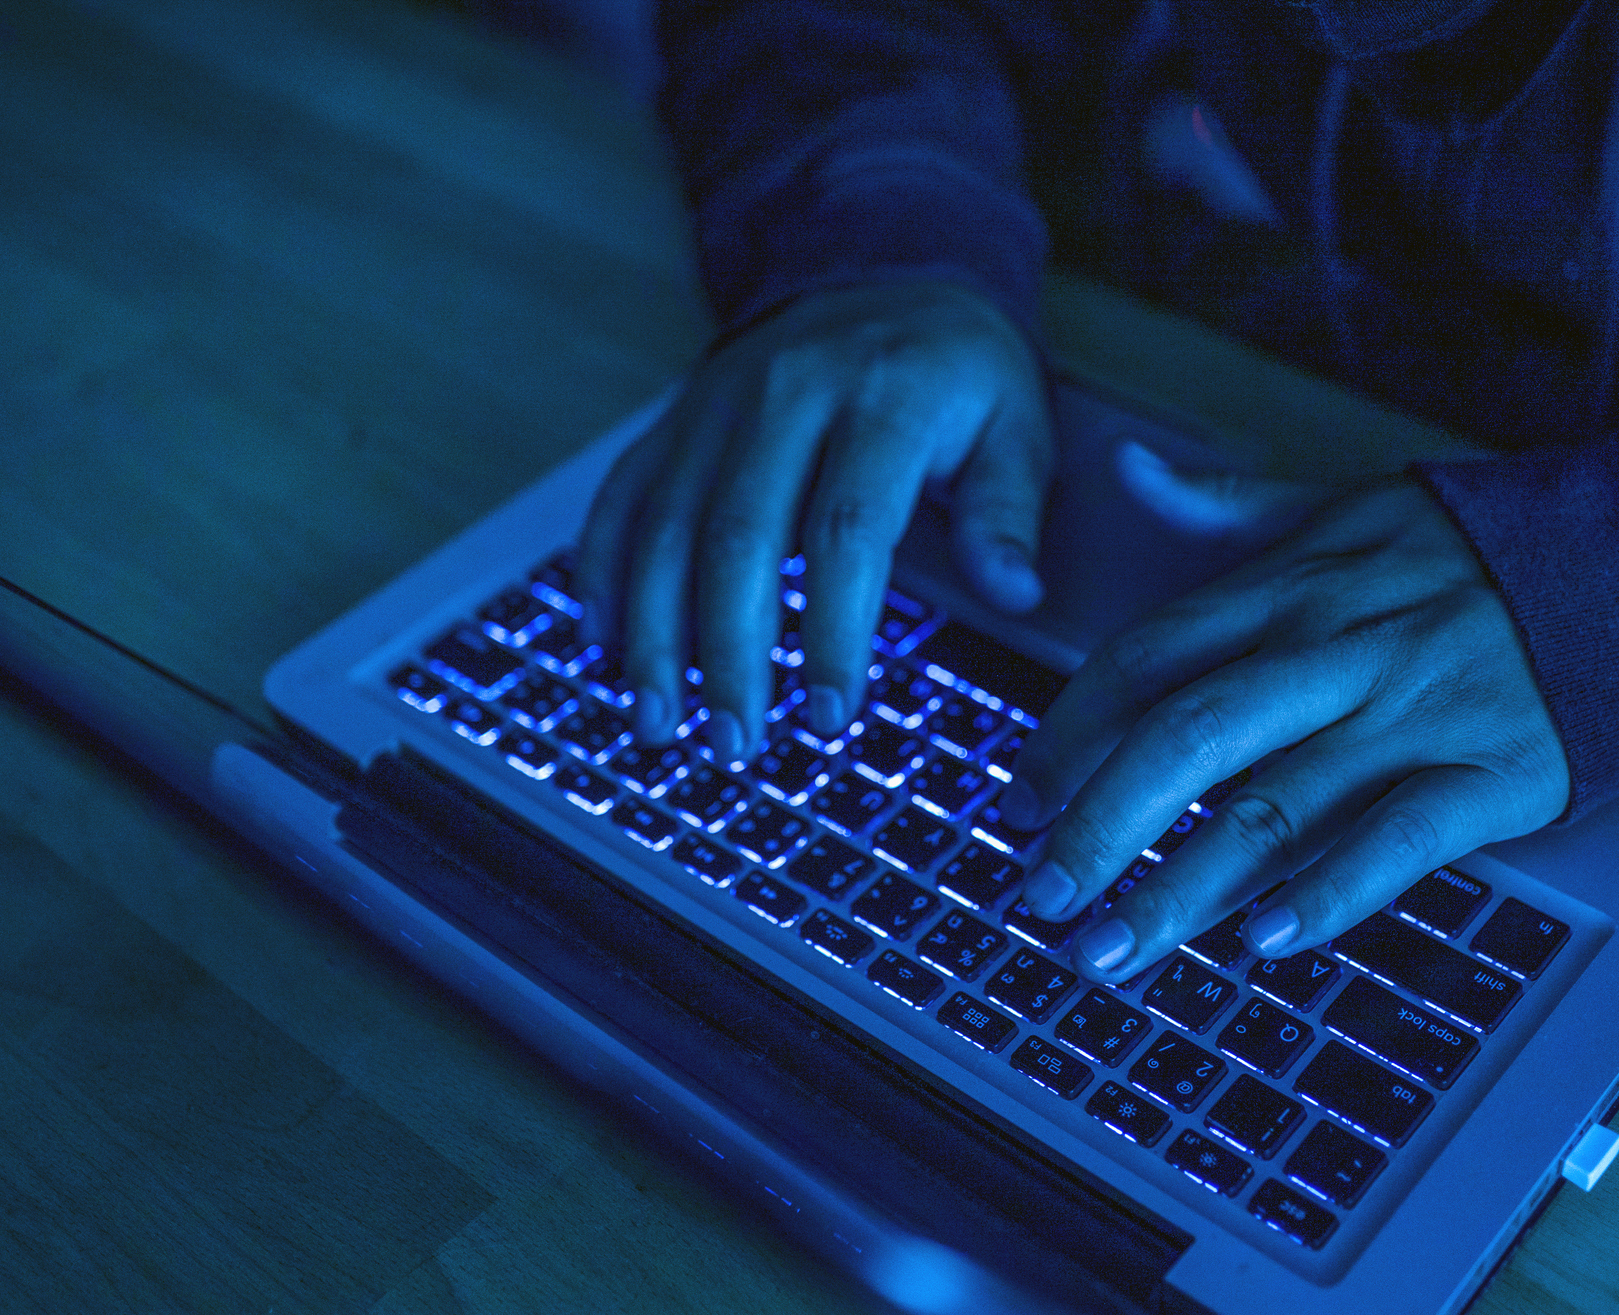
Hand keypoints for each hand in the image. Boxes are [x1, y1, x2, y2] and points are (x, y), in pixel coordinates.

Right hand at [574, 280, 1052, 758]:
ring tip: (659, 722)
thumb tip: (1013, 592)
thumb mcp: (1015, 422)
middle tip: (733, 744)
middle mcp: (786, 396)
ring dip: (653, 634)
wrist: (887, 266)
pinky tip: (602, 646)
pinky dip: (604, 573)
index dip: (833, 632)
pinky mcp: (677, 418)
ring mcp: (718, 405)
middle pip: (739, 538)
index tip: (831, 717)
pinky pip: (624, 496)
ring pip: (665, 526)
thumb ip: (1009, 510)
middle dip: (728, 654)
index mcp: (882, 400)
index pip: (848, 531)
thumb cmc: (958, 370)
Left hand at [999, 476, 1570, 980]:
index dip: (1068, 735)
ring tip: (1113, 951)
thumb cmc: (1472, 553)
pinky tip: (1264, 942)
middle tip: (1037, 897)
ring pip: (1272, 804)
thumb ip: (1227, 502)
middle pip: (1184, 736)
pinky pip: (1397, 838)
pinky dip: (1329, 892)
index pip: (1146, 659)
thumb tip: (1130, 470)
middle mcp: (1335, 647)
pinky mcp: (1493, 767)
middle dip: (1096, 826)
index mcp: (1290, 585)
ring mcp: (1415, 708)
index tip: (1019, 801)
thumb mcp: (1343, 503)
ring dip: (1180, 888)